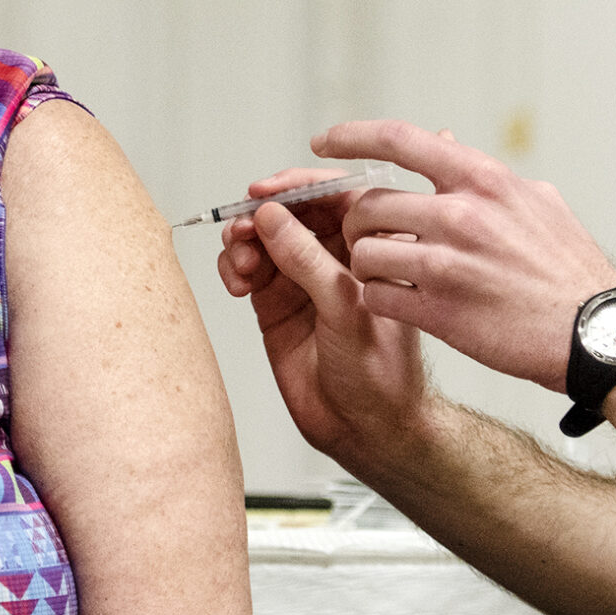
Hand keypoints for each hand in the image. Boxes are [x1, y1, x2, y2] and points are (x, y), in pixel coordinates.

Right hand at [218, 168, 429, 466]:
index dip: (297, 186)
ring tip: (241, 263)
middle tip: (244, 228)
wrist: (363, 428)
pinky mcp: (275, 301)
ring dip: (244, 240)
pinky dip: (234, 266)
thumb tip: (272, 217)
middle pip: (291, 210)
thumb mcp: (347, 309)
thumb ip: (308, 260)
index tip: (266, 191)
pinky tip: (237, 282)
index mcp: (371, 245)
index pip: (334, 194)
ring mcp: (303, 277)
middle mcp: (336, 255)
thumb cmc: (381, 375)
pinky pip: (246, 267)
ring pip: (263, 236)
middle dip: (263, 213)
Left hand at [310, 121, 615, 390]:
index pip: (400, 140)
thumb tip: (452, 147)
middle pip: (369, 204)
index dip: (353, 135)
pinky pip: (377, 296)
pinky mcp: (440, 312)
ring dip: (366, 265)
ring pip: (364, 252)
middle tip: (368, 238)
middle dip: (358, 223)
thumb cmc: (571, 271)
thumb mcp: (537, 204)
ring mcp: (449, 264)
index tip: (324, 141)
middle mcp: (462, 215)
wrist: (596, 334)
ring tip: (389, 275)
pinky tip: (401, 303)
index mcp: (484, 180)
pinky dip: (379, 299)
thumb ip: (486, 177)